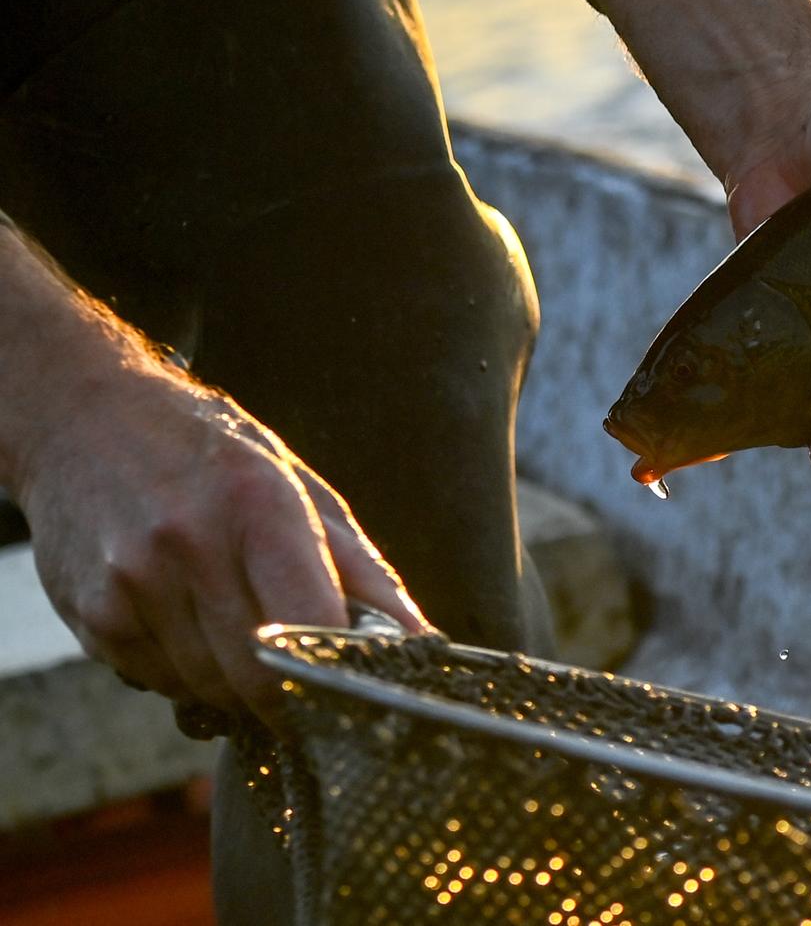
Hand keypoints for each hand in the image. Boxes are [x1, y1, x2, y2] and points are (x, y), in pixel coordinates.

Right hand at [15, 369, 426, 731]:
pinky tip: (185, 621)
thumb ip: (365, 574)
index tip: (351, 693)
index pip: (309, 628)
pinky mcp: (91, 616)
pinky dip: (185, 674)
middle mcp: (190, 545)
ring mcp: (132, 583)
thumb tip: (423, 643)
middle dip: (287, 695)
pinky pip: (159, 683)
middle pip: (256, 679)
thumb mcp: (304, 490)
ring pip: (207, 691)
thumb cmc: (213, 455)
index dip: (335, 678)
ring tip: (235, 626)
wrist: (81, 420)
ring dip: (235, 686)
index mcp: (260, 506)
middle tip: (299, 674)